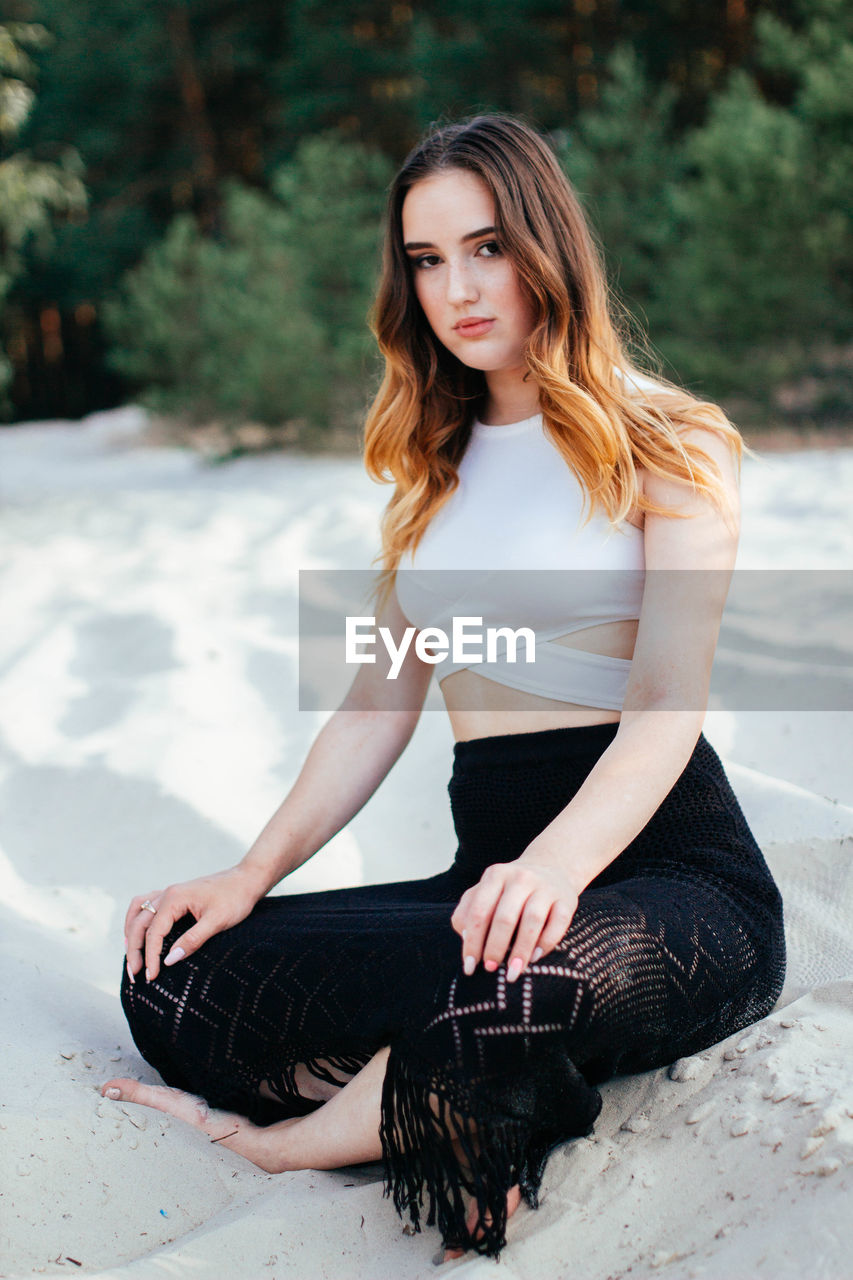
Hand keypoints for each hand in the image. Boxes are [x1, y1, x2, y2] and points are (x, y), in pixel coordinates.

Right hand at [124, 866, 264, 983]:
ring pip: (138, 912)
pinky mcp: (174, 895)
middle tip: (135, 975)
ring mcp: (169, 892)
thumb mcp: (217, 922)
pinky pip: (146, 905)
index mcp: (174, 898)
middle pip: (140, 924)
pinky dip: (138, 920)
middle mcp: (167, 893)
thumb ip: (193, 940)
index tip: (151, 977)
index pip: (154, 932)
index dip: (150, 957)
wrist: (247, 879)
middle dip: (134, 950)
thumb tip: (169, 960)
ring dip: (131, 934)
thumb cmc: (235, 899)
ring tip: (131, 956)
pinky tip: (139, 933)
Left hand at [449, 859, 579, 982]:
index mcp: (495, 875)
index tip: (470, 966)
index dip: (473, 942)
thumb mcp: (485, 893)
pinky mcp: (566, 899)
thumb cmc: (508, 891)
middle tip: (490, 969)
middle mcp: (520, 878)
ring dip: (521, 950)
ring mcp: (545, 887)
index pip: (479, 911)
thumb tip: (466, 939)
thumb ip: (467, 912)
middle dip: (495, 948)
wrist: (549, 869)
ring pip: (532, 921)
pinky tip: (536, 957)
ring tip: (513, 972)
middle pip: (505, 917)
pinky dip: (546, 943)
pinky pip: (558, 924)